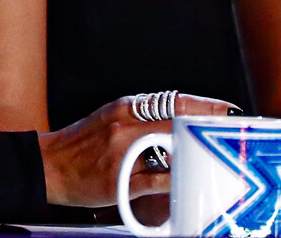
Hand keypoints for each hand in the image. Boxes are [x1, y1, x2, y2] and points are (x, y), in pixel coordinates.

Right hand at [38, 92, 236, 206]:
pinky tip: (187, 179)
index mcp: (125, 107)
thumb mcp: (111, 118)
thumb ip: (142, 118)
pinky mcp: (120, 178)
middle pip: (179, 121)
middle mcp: (126, 124)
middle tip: (232, 131)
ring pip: (172, 147)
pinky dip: (176, 179)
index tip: (229, 110)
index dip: (206, 105)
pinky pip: (158, 178)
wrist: (48, 165)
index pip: (175, 101)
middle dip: (209, 126)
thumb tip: (179, 120)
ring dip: (196, 151)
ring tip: (216, 154)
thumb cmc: (82, 144)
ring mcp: (123, 151)